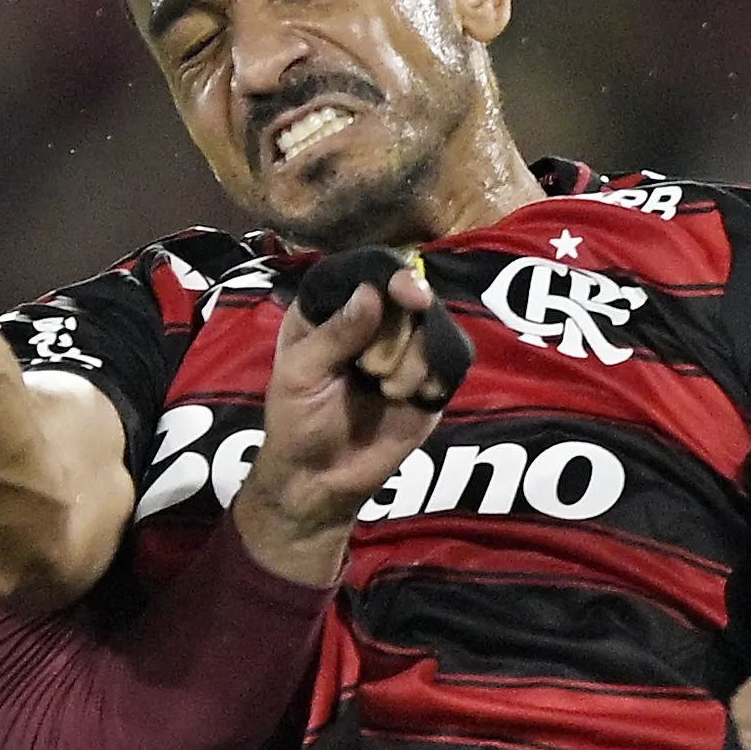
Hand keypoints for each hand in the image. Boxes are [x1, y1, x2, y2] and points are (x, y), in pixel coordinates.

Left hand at [232, 263, 452, 585]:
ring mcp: (405, 348)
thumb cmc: (297, 420)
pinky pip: (453, 358)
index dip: (389, 274)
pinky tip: (412, 397)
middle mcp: (372, 319)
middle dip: (396, 332)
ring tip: (384, 391)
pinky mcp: (430, 379)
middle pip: (408, 294)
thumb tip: (373, 293)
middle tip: (370, 370)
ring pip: (433, 327)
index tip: (407, 292)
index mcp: (330, 307)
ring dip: (412, 361)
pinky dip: (435, 375)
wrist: (320, 479)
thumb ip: (336, 335)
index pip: (365, 270)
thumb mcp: (301, 375)